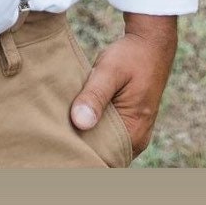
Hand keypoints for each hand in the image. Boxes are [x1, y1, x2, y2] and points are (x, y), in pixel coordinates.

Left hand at [69, 14, 177, 158]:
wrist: (150, 43)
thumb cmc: (130, 56)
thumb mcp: (109, 71)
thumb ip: (94, 95)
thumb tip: (79, 122)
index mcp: (134, 133)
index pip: (104, 161)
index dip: (82, 158)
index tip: (60, 150)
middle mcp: (136, 139)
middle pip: (104, 156)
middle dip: (82, 149)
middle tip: (55, 140)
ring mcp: (134, 131)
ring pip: (105, 145)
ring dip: (87, 137)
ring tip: (62, 130)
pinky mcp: (129, 122)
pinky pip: (109, 134)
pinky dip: (94, 129)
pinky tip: (76, 120)